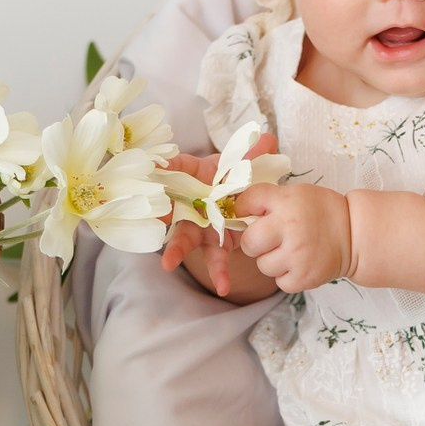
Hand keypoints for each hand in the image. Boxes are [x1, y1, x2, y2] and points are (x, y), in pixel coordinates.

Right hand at [157, 136, 280, 298]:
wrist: (244, 196)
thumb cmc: (235, 175)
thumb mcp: (245, 164)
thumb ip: (254, 154)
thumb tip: (268, 139)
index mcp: (196, 175)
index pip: (180, 167)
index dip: (169, 166)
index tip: (155, 166)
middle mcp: (192, 202)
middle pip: (174, 206)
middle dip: (163, 212)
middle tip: (156, 216)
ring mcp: (200, 225)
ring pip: (185, 237)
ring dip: (176, 251)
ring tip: (167, 264)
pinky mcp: (213, 244)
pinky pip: (214, 259)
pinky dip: (219, 273)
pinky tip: (223, 287)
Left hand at [237, 181, 353, 291]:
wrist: (355, 234)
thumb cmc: (322, 211)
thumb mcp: (296, 193)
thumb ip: (268, 199)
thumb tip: (236, 210)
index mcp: (286, 202)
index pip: (247, 201)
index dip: (244, 208)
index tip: (250, 213)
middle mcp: (289, 228)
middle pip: (249, 242)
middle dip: (255, 242)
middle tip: (270, 239)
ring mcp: (297, 255)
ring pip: (262, 265)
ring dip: (272, 260)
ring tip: (290, 251)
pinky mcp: (304, 277)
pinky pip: (279, 281)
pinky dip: (286, 275)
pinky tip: (299, 263)